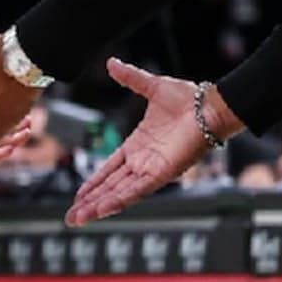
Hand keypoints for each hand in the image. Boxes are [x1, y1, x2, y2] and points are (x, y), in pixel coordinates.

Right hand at [66, 63, 240, 223]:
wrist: (209, 106)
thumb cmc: (189, 99)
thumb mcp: (152, 86)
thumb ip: (130, 78)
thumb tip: (112, 63)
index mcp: (138, 144)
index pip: (110, 168)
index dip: (94, 182)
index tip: (79, 194)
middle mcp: (143, 161)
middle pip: (110, 186)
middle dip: (90, 202)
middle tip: (71, 217)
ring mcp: (152, 169)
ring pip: (120, 193)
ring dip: (99, 206)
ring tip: (80, 218)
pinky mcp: (163, 173)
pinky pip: (137, 190)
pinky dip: (119, 200)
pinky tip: (103, 209)